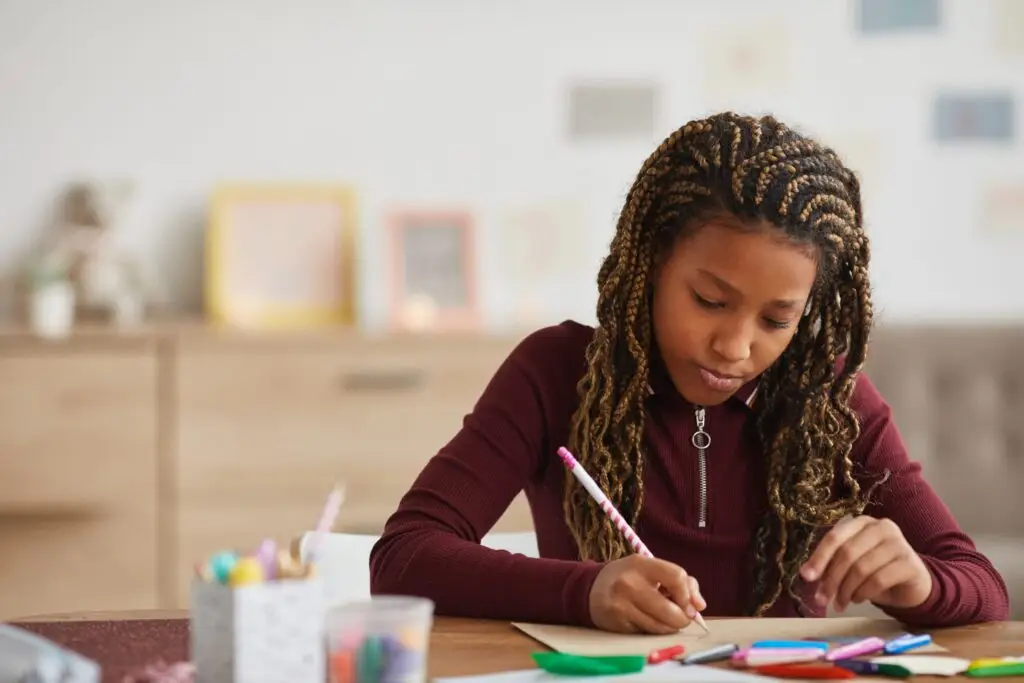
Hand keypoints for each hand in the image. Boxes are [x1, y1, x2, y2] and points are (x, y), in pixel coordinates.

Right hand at [588, 555, 705, 633]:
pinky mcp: (617, 623)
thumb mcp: (651, 570)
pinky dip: (654, 631)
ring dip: (670, 627)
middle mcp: (629, 583)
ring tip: (666, 620)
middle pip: (671, 610)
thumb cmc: (629, 578)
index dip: (688, 594)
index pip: (676, 576)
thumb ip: (680, 582)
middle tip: (681, 618)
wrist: (591, 589)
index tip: (689, 603)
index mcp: (641, 564)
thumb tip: (700, 606)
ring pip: (660, 626)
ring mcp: (621, 604)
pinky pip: (647, 633)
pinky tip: (648, 622)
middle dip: (683, 619)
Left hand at [800, 515, 931, 611]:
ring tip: (840, 602)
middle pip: (847, 553)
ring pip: (861, 568)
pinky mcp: (910, 563)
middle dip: (831, 579)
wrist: (914, 583)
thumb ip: (833, 563)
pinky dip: (863, 593)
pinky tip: (858, 599)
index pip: (835, 537)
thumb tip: (807, 574)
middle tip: (822, 599)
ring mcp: (898, 543)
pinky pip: (878, 580)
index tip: (806, 577)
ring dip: (846, 590)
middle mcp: (881, 527)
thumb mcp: (853, 563)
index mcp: (862, 523)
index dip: (819, 557)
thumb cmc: (878, 570)